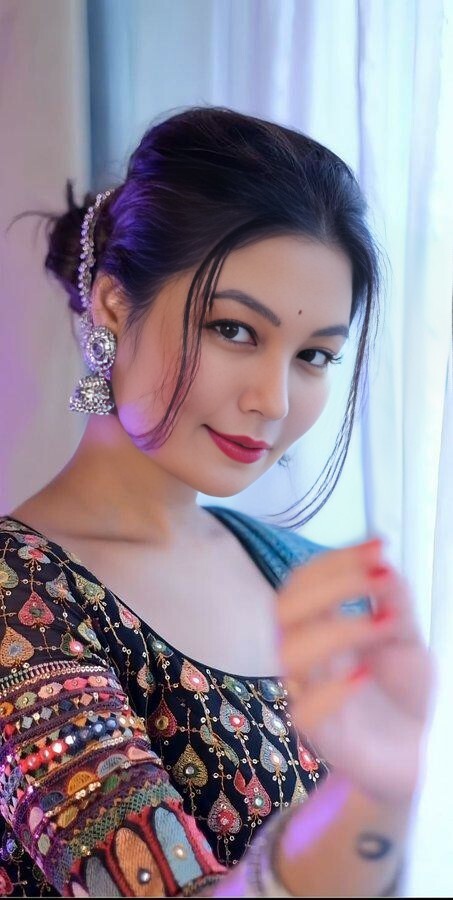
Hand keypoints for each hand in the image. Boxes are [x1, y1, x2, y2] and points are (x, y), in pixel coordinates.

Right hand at [276, 540, 435, 802]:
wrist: (418, 756)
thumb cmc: (403, 695)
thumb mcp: (406, 639)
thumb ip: (394, 601)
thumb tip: (381, 560)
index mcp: (321, 627)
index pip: (306, 581)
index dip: (336, 560)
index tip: (379, 545)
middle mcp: (307, 656)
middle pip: (285, 607)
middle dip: (333, 584)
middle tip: (381, 578)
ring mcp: (308, 694)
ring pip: (290, 652)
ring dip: (338, 628)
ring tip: (386, 626)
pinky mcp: (320, 737)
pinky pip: (306, 710)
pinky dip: (333, 688)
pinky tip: (365, 675)